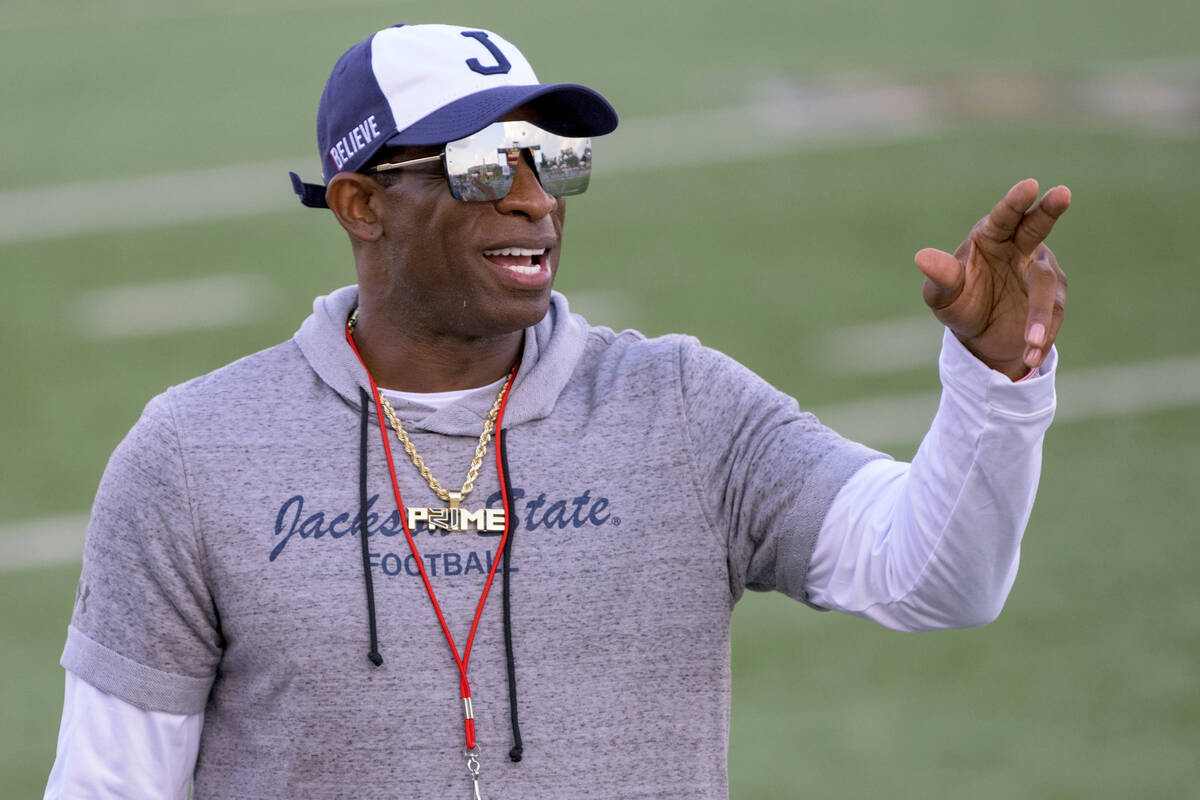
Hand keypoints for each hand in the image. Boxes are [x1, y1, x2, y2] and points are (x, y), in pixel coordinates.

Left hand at [915, 179, 1069, 379]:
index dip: (1016, 201)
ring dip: (1040, 315)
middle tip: (1062, 193)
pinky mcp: (1055, 298)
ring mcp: (1041, 271)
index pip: (1004, 216)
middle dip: (1049, 210)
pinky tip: (1029, 354)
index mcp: (990, 236)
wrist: (980, 336)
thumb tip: (922, 257)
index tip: (1030, 185)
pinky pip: (1053, 316)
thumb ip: (939, 276)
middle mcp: (1020, 247)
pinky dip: (1041, 336)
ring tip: (1029, 343)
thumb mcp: (942, 295)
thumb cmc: (959, 302)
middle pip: (1037, 226)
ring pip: (1047, 286)